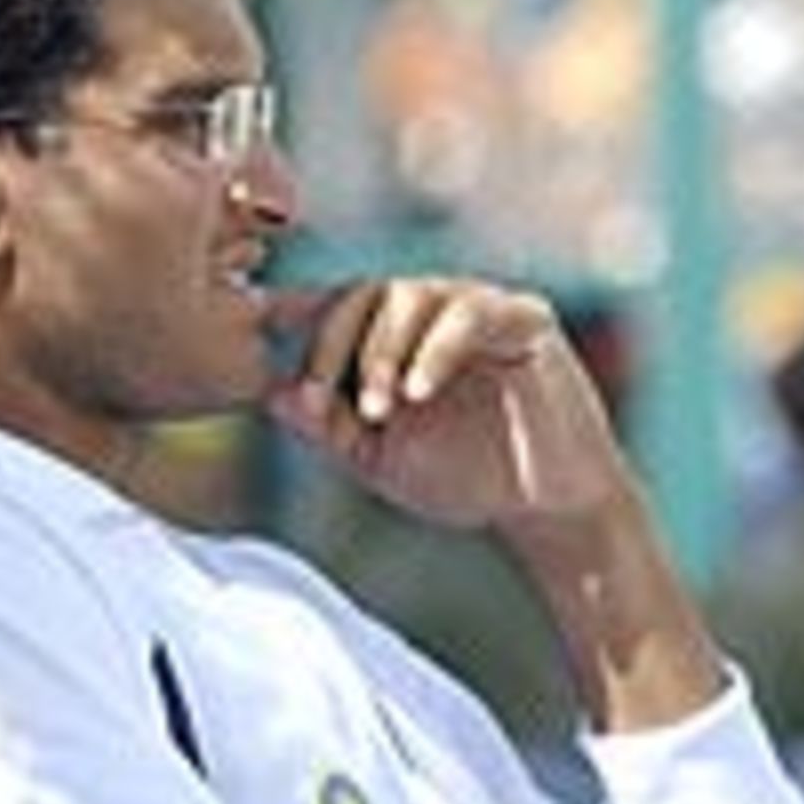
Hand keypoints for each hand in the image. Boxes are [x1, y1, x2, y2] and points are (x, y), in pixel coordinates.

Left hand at [266, 276, 723, 728]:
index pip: (337, 306)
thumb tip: (273, 395)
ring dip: (382, 352)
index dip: (296, 315)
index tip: (258, 326)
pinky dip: (436, 351)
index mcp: (395, 333)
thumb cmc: (465, 478)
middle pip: (364, 294)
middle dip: (335, 349)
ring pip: (411, 296)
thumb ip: (329, 428)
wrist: (544, 509)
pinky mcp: (525, 320)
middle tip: (327, 405)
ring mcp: (480, 307)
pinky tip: (419, 393)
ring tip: (380, 410)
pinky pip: (471, 315)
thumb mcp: (378, 460)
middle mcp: (434, 309)